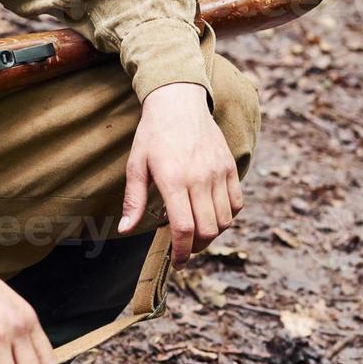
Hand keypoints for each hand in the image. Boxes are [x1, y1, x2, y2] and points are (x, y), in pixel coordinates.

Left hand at [119, 81, 243, 264]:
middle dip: (196, 247)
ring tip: (196, 231)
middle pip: (208, 230)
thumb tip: (125, 229)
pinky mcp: (230, 166)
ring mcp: (219, 172)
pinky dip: (227, 216)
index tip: (178, 262)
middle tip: (185, 247)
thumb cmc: (153, 134)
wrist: (178, 102)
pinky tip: (212, 214)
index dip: (183, 252)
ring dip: (212, 233)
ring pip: (225, 220)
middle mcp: (200, 178)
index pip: (184, 228)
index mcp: (174, 180)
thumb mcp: (136, 165)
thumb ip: (134, 200)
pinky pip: (237, 203)